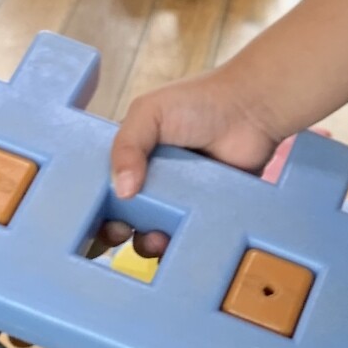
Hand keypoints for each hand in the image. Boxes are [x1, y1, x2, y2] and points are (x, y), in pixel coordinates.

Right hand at [103, 65, 283, 257]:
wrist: (252, 109)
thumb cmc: (200, 102)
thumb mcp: (150, 113)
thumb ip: (127, 145)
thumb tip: (121, 192)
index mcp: (135, 156)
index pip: (105, 188)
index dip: (97, 206)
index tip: (95, 220)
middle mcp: (154, 179)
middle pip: (126, 216)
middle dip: (118, 230)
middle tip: (123, 232)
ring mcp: (182, 198)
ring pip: (155, 231)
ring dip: (148, 242)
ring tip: (156, 239)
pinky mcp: (207, 211)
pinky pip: (189, 235)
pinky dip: (179, 245)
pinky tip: (176, 245)